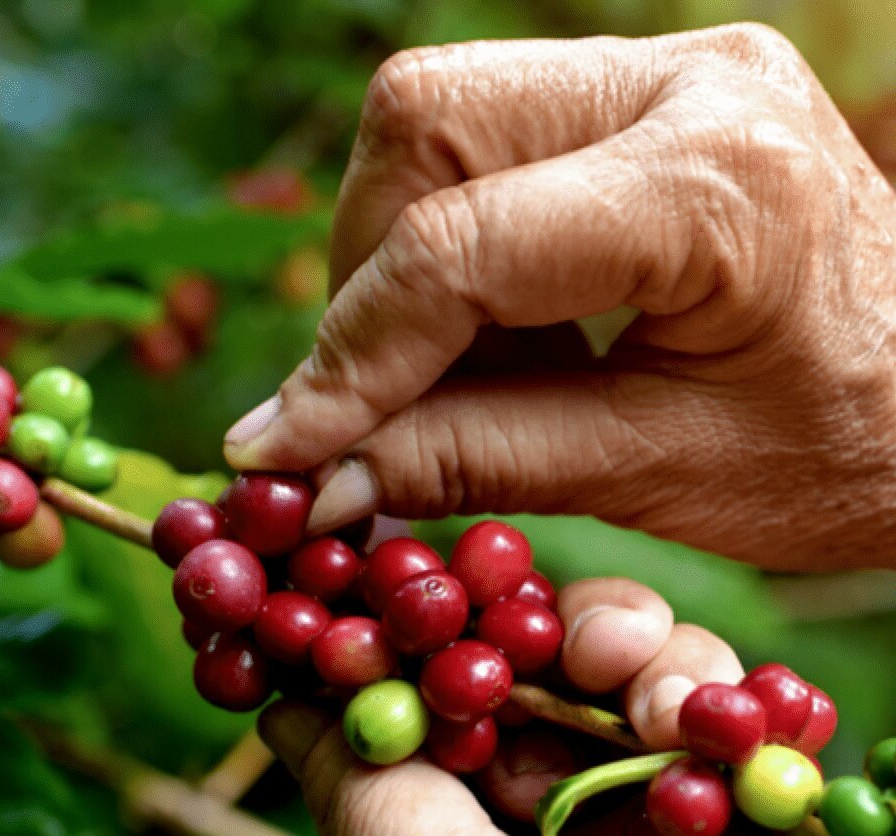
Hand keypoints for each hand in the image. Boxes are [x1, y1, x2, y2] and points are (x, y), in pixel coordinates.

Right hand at [224, 25, 895, 571]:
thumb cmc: (842, 452)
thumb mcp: (652, 474)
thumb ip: (470, 463)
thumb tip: (309, 481)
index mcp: (715, 180)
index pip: (460, 248)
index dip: (347, 361)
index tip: (280, 455)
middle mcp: (684, 80)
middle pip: (419, 125)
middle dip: (363, 283)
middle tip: (378, 405)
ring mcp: (664, 70)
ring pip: (431, 117)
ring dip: (400, 264)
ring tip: (459, 379)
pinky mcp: (641, 94)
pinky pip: (480, 141)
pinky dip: (448, 250)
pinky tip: (500, 339)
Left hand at [259, 578, 852, 835]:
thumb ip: (373, 815)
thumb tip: (283, 705)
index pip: (414, 736)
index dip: (419, 648)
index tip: (420, 571)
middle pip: (524, 713)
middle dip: (559, 656)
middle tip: (606, 636)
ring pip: (622, 719)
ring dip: (653, 683)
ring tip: (681, 695)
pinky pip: (714, 760)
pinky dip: (728, 727)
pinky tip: (738, 721)